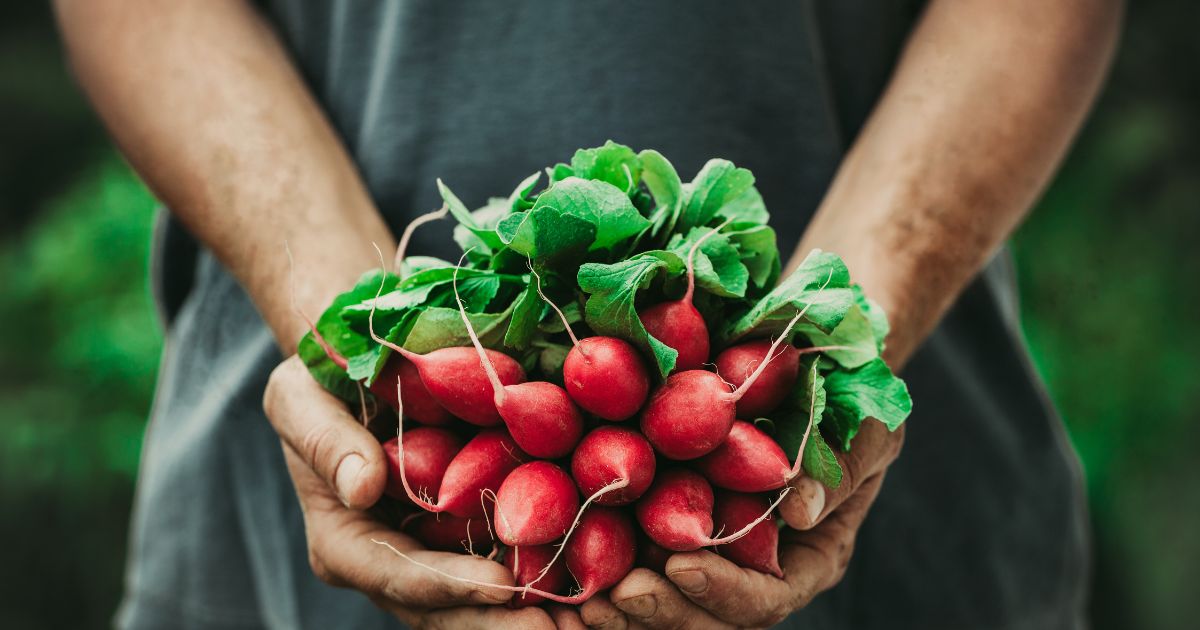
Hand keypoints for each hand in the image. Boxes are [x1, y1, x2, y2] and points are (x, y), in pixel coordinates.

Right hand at [264, 356, 554, 628]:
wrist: (358, 366)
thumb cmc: (319, 380)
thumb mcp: (301, 397)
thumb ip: (325, 441)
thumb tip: (361, 487)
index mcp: (343, 541)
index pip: (395, 575)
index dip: (448, 585)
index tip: (500, 585)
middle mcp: (389, 563)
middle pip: (443, 610)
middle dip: (497, 623)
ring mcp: (432, 556)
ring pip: (478, 604)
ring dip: (527, 615)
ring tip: (578, 621)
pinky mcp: (470, 536)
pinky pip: (507, 565)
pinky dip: (544, 578)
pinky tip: (590, 582)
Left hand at [579, 420, 902, 628]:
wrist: (807, 365)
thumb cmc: (850, 397)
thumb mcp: (865, 426)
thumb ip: (841, 468)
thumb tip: (799, 507)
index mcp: (804, 557)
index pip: (764, 598)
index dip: (723, 591)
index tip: (682, 563)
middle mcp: (751, 566)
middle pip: (705, 617)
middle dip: (661, 611)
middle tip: (616, 595)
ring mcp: (704, 548)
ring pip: (663, 600)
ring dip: (620, 604)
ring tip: (581, 595)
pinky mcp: (659, 520)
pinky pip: (627, 552)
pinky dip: (595, 560)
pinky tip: (559, 554)